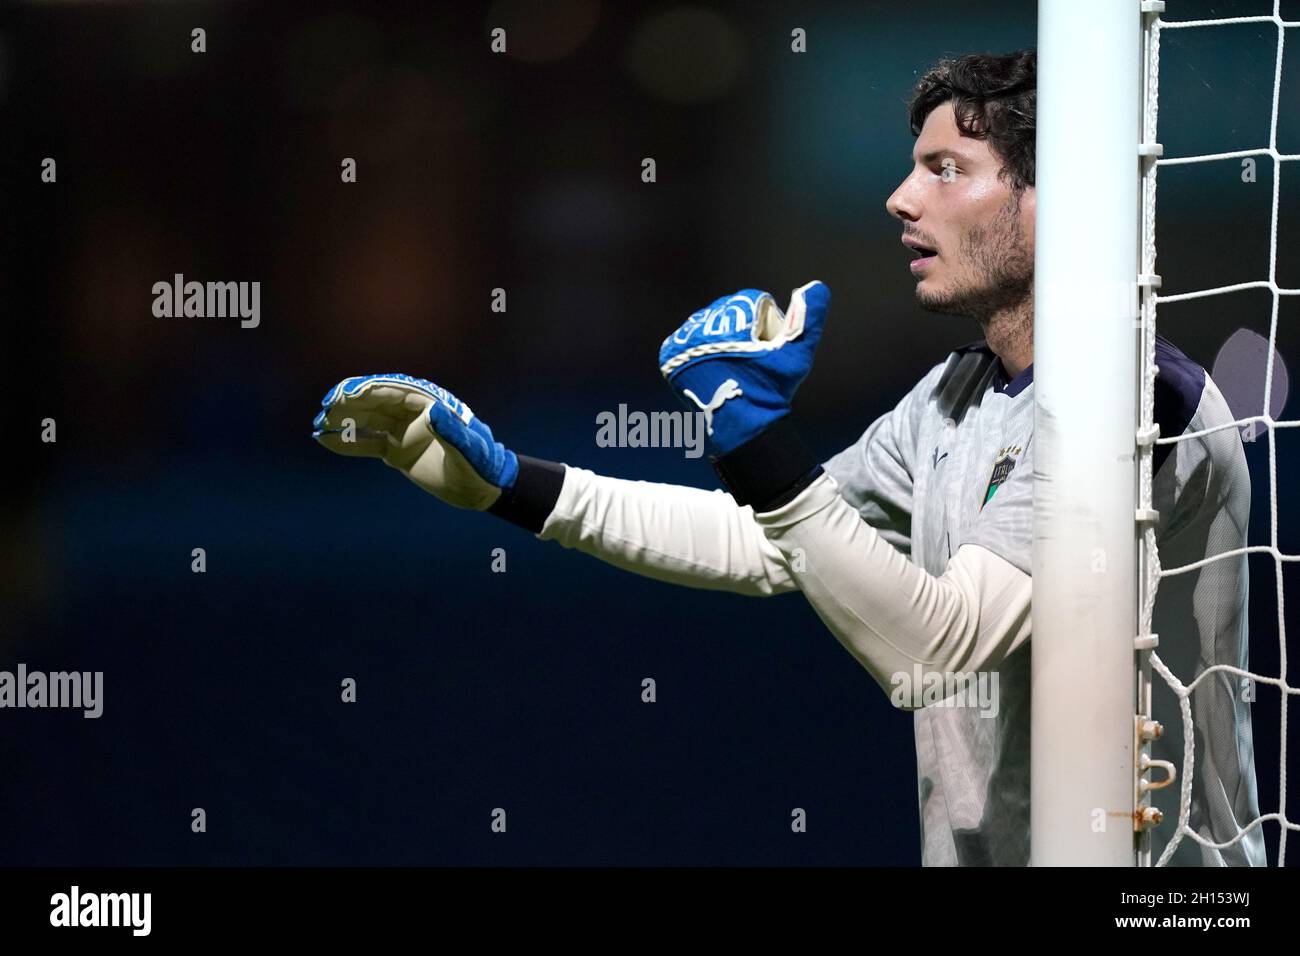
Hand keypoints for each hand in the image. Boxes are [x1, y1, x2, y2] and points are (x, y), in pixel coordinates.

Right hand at [312, 374, 517, 509]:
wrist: (483, 488)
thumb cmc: (481, 466)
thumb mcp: (468, 450)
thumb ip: (452, 432)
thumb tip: (433, 412)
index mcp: (430, 404)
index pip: (393, 391)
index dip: (368, 390)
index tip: (344, 393)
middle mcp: (414, 413)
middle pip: (376, 402)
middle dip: (348, 403)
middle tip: (324, 408)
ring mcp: (404, 431)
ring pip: (368, 420)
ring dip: (343, 421)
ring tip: (318, 425)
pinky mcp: (398, 451)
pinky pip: (368, 443)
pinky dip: (348, 443)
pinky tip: (326, 442)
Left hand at [658, 280, 828, 455]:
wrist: (742, 424)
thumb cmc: (773, 388)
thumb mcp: (797, 351)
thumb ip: (810, 316)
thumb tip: (816, 286)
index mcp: (731, 318)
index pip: (752, 302)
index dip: (765, 323)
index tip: (765, 346)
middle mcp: (703, 324)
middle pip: (728, 312)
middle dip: (742, 329)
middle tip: (749, 358)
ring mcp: (684, 341)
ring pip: (708, 325)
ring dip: (720, 337)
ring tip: (731, 364)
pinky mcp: (669, 358)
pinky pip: (687, 342)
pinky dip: (699, 350)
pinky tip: (712, 365)